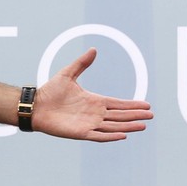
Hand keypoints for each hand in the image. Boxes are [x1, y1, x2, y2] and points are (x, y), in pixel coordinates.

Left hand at [33, 48, 151, 141]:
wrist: (36, 106)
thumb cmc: (50, 91)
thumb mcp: (68, 73)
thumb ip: (82, 63)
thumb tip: (93, 49)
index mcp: (94, 101)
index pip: (118, 103)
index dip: (132, 104)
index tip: (146, 104)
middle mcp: (95, 113)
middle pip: (120, 115)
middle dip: (135, 115)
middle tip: (151, 115)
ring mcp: (89, 124)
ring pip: (113, 126)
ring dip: (128, 126)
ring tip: (143, 126)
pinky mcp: (81, 133)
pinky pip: (99, 136)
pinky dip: (111, 136)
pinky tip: (123, 135)